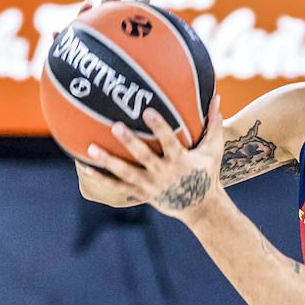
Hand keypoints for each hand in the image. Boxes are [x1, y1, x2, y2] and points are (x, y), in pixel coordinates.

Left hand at [84, 96, 223, 222]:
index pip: (169, 142)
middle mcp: (164, 174)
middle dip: (130, 143)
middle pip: (144, 157)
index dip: (159, 127)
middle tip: (115, 126)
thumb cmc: (207, 174)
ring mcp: (151, 185)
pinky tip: (86, 168)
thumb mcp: (214, 150)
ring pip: (127, 173)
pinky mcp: (142, 193)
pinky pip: (119, 186)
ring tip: (91, 148)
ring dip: (109, 161)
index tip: (147, 111)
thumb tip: (218, 96)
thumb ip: (214, 123)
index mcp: (181, 161)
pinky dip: (103, 178)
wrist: (201, 208)